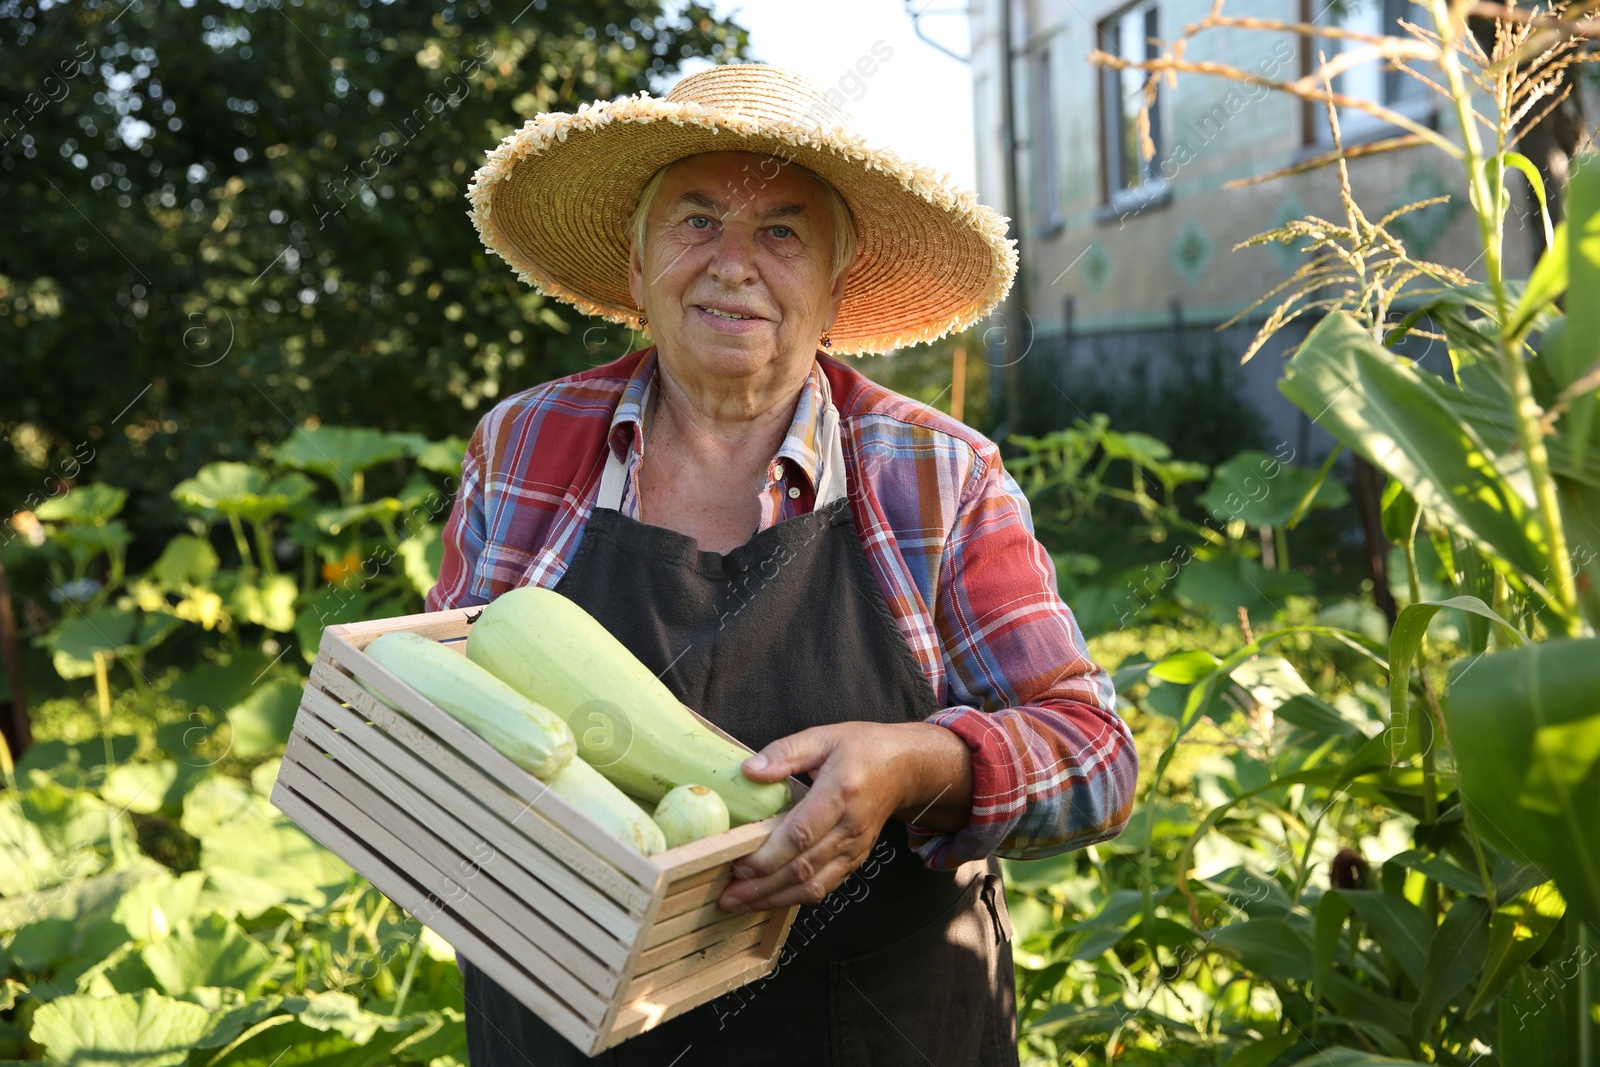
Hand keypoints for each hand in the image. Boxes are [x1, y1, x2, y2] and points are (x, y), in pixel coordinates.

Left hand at [717, 721, 971, 913]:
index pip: (801, 833)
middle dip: (763, 885)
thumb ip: (785, 752)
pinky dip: (794, 899)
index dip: (768, 855)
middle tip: (727, 895)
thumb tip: (749, 770)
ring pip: (813, 885)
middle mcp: (850, 826)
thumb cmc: (861, 749)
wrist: (905, 768)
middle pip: (803, 867)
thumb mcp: (824, 737)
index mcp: (841, 792)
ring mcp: (855, 848)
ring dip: (774, 899)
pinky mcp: (855, 860)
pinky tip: (767, 900)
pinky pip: (824, 886)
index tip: (738, 864)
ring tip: (739, 903)